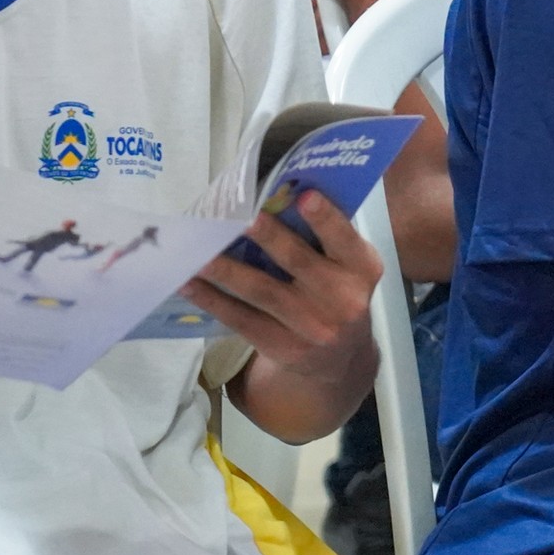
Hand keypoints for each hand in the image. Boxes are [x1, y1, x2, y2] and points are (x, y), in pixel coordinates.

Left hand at [183, 192, 380, 375]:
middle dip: (269, 238)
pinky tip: (190, 283)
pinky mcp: (283, 347)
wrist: (339, 359)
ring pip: (262, 292)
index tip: (304, 196)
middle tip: (241, 218)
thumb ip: (328, 237)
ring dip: (227, 270)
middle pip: (299, 262)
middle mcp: (343, 299)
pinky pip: (243, 320)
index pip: (344, 240)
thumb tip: (279, 195)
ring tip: (199, 252)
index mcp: (362, 268)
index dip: (325, 219)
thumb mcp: (349, 266)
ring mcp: (312, 327)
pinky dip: (213, 300)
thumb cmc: (338, 291)